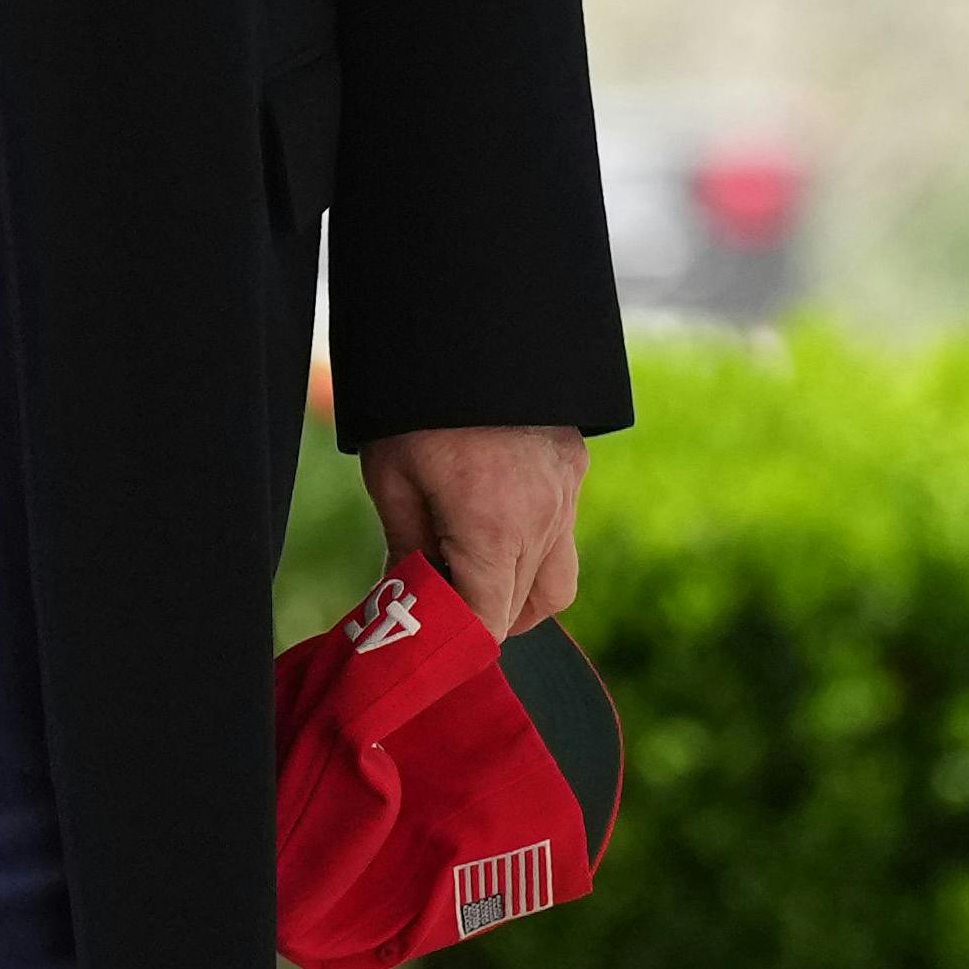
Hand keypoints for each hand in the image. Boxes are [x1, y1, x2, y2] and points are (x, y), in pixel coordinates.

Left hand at [364, 423, 586, 640]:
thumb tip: (406, 599)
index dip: (458, 642)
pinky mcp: (575, 467)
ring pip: (557, 582)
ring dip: (518, 594)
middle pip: (525, 610)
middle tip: (438, 609)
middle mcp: (544, 519)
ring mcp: (567, 494)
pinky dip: (533, 548)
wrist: (471, 325)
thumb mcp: (393, 481)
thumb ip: (407, 551)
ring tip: (470, 578)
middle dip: (482, 619)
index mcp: (494, 529)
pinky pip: (563, 532)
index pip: (489, 622)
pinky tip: (493, 529)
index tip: (428, 643)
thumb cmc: (416, 407)